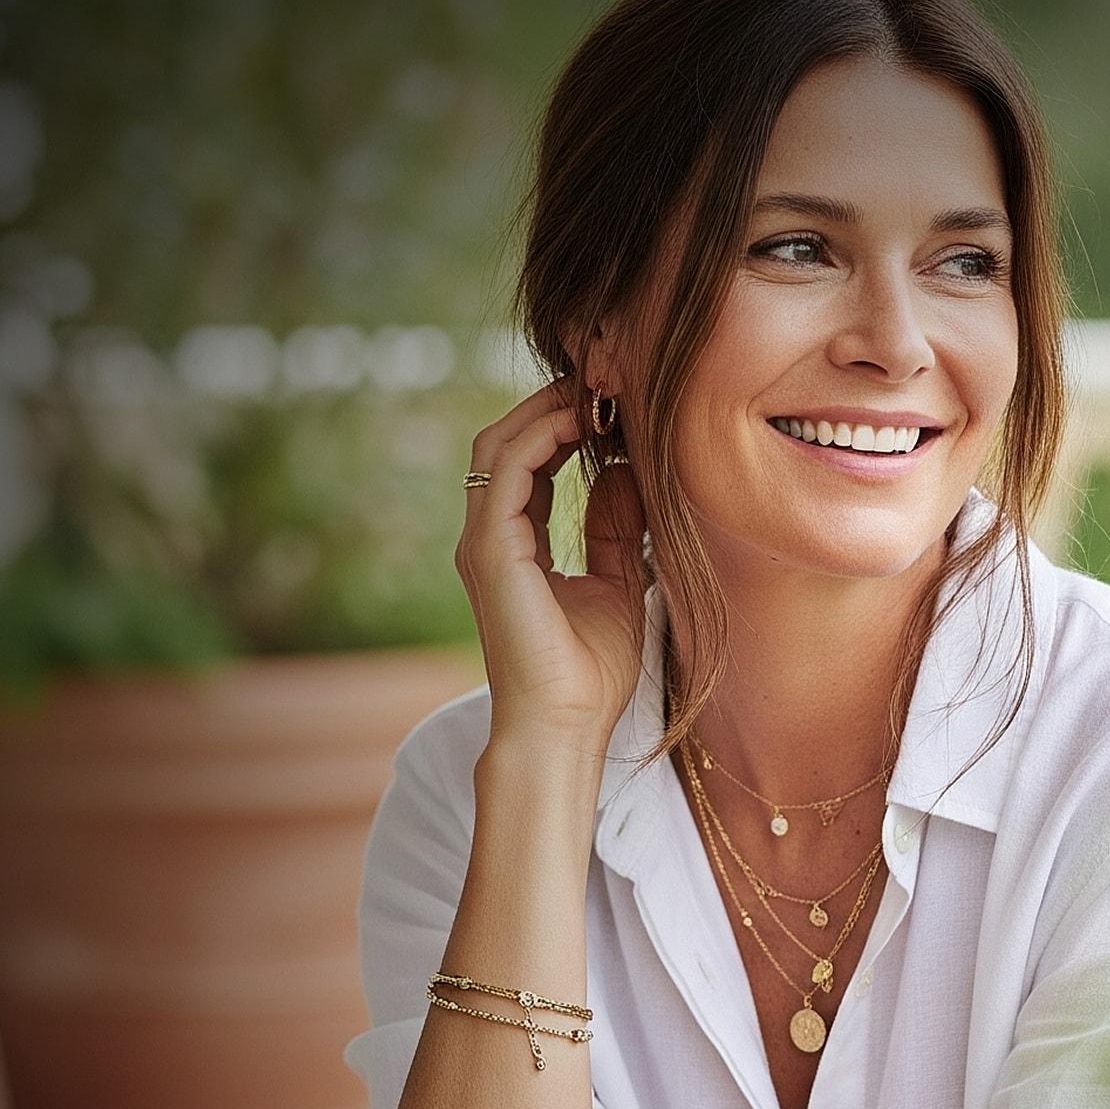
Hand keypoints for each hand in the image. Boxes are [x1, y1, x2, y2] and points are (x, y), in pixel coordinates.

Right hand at [457, 381, 648, 753]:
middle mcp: (490, 538)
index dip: (567, 428)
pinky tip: (581, 424)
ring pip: (498, 446)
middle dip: (552, 406)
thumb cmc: (589, 673)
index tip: (615, 406)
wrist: (565, 727)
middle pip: (507, 443)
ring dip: (545, 411)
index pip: (530, 464)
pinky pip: (506, 472)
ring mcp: (483, 543)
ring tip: (595, 390)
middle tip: (604, 381)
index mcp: (515, 545)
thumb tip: (626, 471)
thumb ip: (615, 527)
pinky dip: (540, 438)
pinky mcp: (489, 551)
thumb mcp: (618, 582)